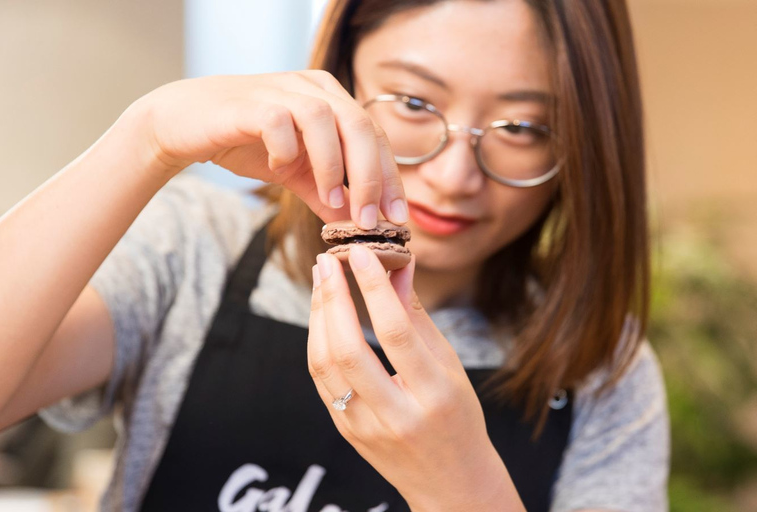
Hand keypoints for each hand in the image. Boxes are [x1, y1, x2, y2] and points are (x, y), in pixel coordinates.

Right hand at [121, 71, 406, 227]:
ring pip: (325, 120)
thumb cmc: (246, 142)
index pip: (375, 136)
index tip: (397, 216)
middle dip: (371, 176)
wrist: (185, 124)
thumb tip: (358, 224)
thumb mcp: (295, 172)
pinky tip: (279, 169)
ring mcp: (283, 89)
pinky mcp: (251, 101)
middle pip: (360, 125)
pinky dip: (287, 150)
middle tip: (370, 219)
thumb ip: (326, 193)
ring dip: (334, 166)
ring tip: (332, 200)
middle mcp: (313, 88)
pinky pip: (280, 122)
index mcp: (332, 100)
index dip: (389, 177)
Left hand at [307, 246, 524, 510]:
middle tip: (328, 260)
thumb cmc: (458, 419)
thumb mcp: (450, 367)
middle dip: (333, 298)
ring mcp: (365, 428)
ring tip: (322, 280)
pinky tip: (322, 315)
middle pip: (350, 349)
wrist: (451, 484)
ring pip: (326, 365)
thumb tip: (399, 267)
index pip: (396, 333)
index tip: (359, 253)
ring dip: (318, 316)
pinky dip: (318, 342)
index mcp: (434, 395)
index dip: (374, 288)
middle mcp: (396, 414)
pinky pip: (322, 381)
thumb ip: (418, 318)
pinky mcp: (346, 432)